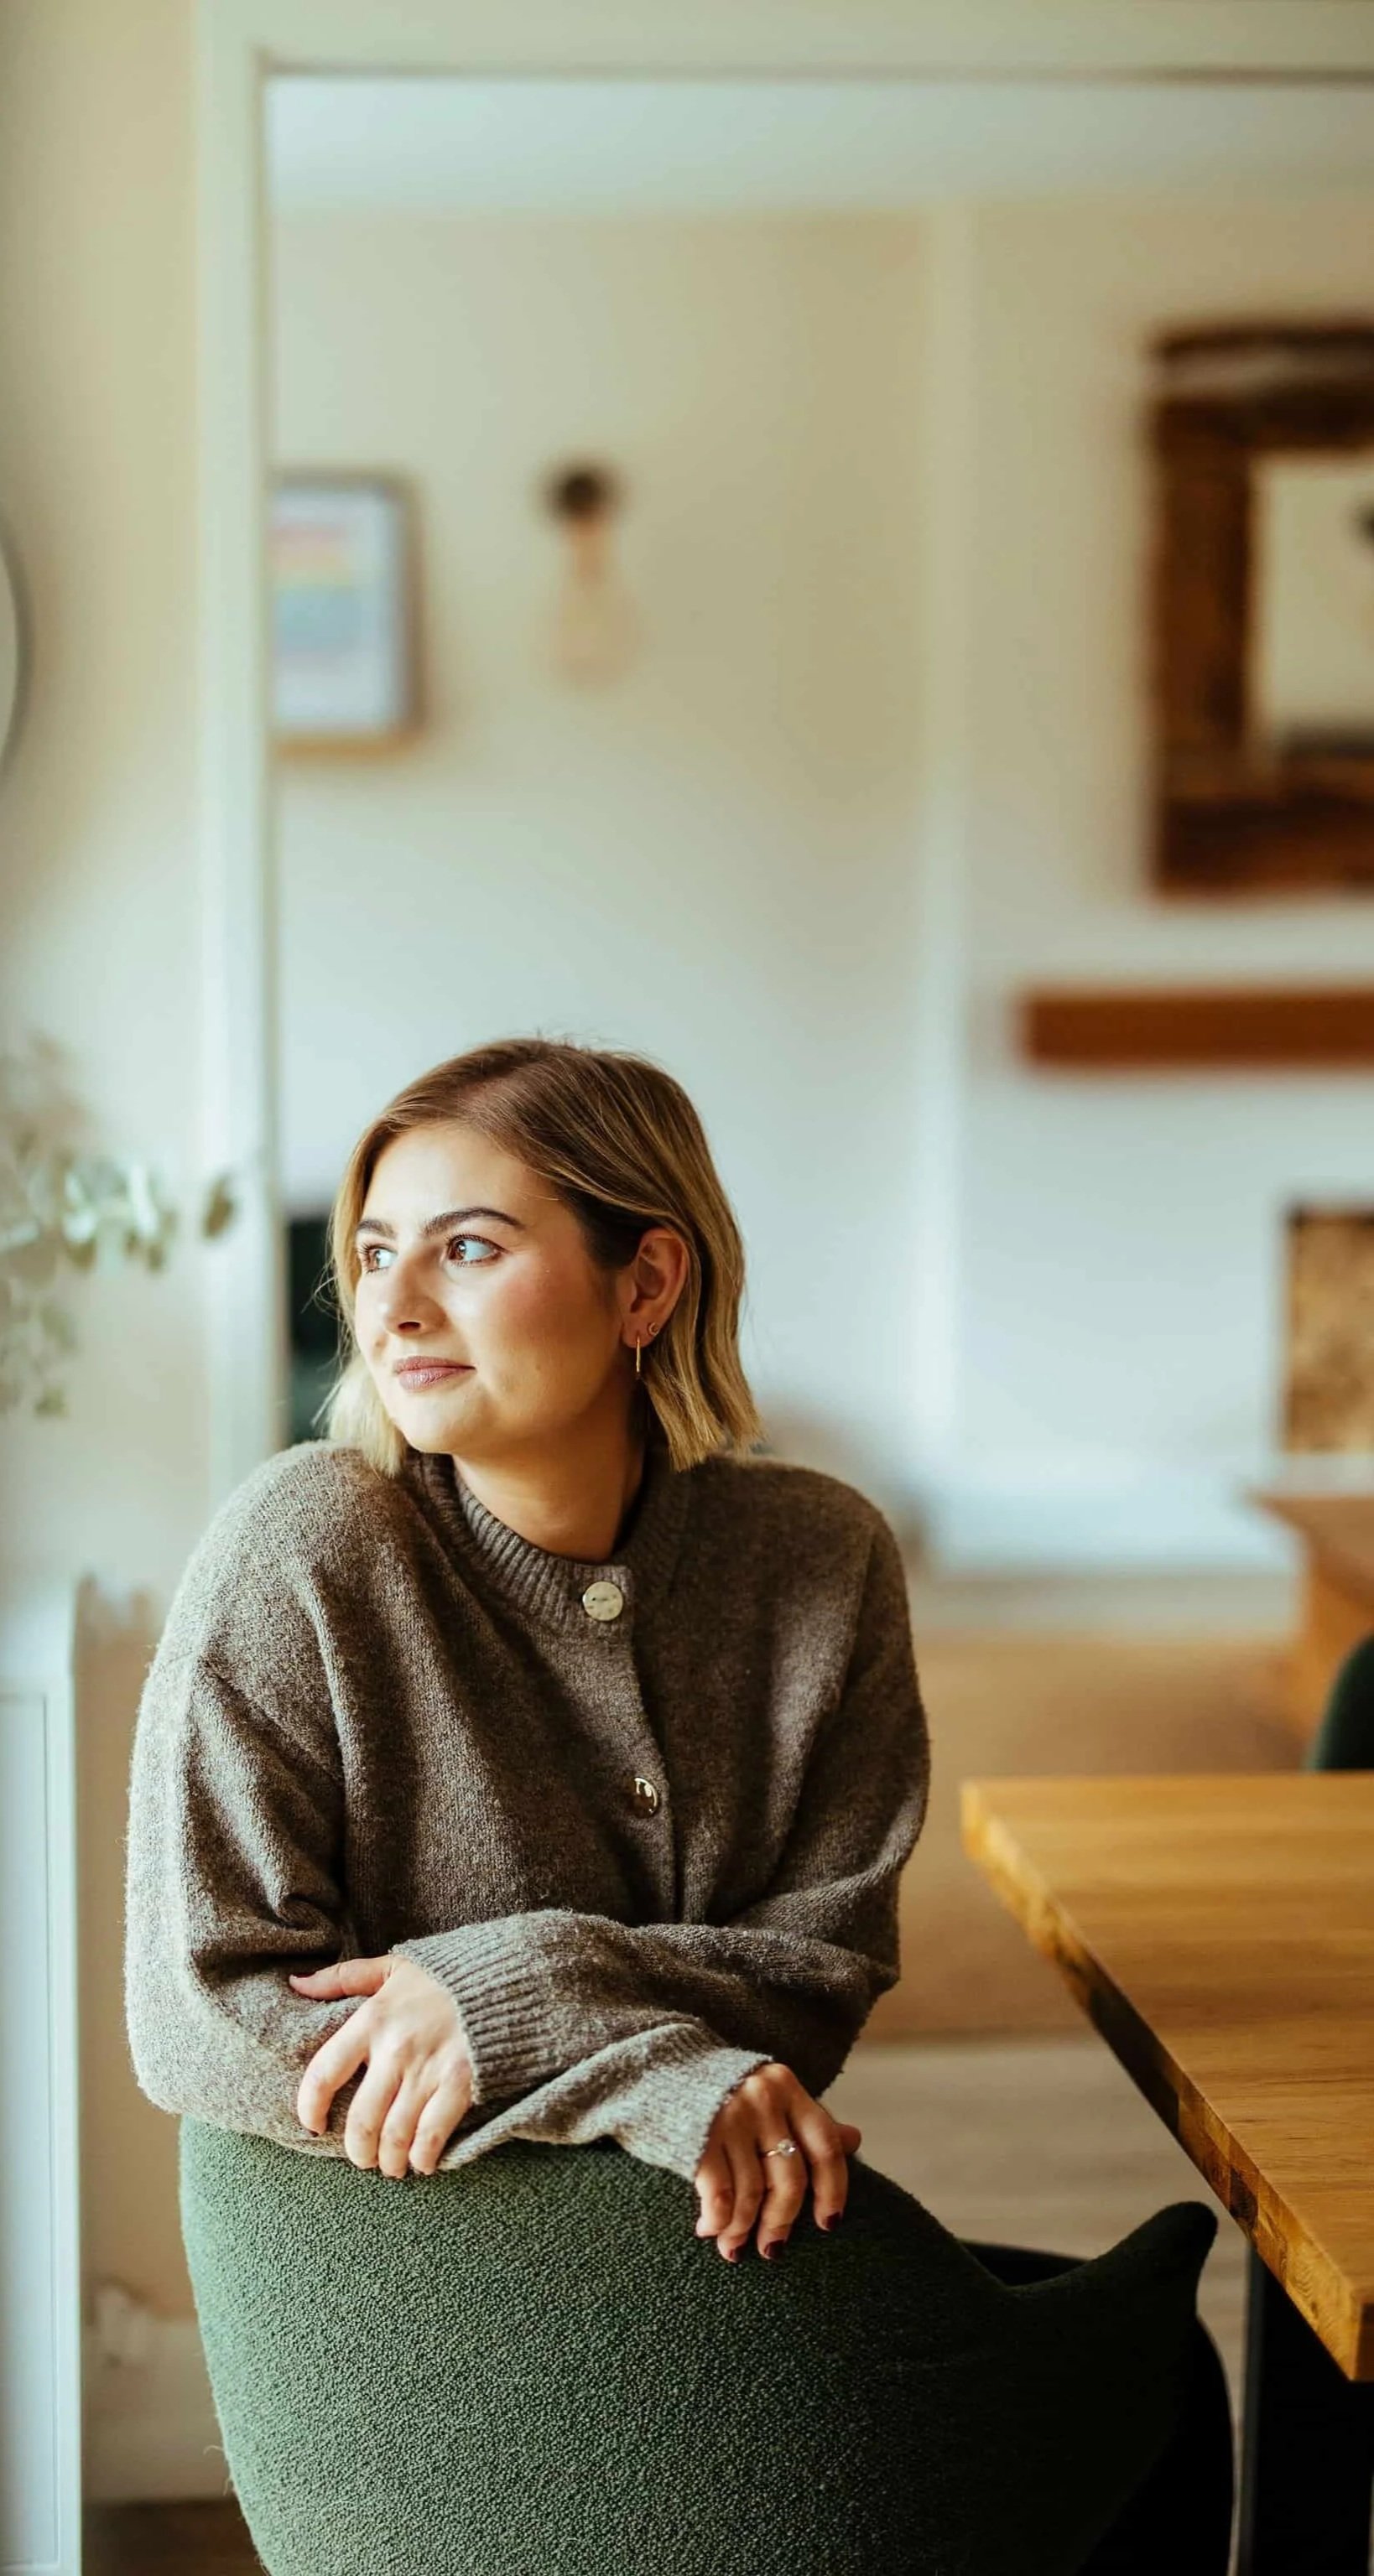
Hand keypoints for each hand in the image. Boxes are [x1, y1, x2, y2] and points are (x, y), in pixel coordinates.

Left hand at [287, 1953, 473, 2177]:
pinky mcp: (460, 2084)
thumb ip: (342, 1978)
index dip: (309, 2108)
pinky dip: (422, 2157)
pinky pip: (431, 2136)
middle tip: (362, 2157)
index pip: (323, 2074)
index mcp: (372, 2019)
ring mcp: (428, 2070)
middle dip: (358, 2150)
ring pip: (394, 2136)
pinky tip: (421, 2161)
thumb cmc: (443, 1977)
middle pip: (360, 2121)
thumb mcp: (391, 1968)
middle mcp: (395, 2049)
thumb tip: (297, 1983)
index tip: (313, 2124)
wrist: (505, 1976)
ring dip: (388, 2161)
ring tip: (390, 2165)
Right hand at [692, 2060, 861, 2261]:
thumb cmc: (719, 2089)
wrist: (654, 2066)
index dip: (833, 2189)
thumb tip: (855, 2140)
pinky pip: (720, 2195)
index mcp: (787, 2088)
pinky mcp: (699, 2137)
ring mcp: (731, 2117)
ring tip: (733, 2246)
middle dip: (781, 2221)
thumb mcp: (768, 2095)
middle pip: (789, 2178)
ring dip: (743, 2229)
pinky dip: (718, 2220)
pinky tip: (710, 2229)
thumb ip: (805, 2120)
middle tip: (772, 2248)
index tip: (829, 2223)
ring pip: (752, 2192)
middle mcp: (764, 2099)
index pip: (826, 2145)